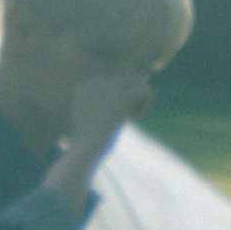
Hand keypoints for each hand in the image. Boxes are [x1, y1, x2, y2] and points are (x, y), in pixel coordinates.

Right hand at [50, 67, 153, 198]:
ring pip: (139, 81)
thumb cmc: (92, 143)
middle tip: (124, 115)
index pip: (116, 75)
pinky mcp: (120, 98)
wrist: (83, 154)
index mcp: (85, 84)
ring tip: (129, 116)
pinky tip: (133, 118)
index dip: (122, 95)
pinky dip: (146, 105)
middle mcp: (93, 82)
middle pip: (128, 76)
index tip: (114, 113)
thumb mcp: (99, 115)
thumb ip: (113, 98)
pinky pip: (147, 90)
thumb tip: (143, 76)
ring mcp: (106, 89)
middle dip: (132, 95)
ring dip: (139, 100)